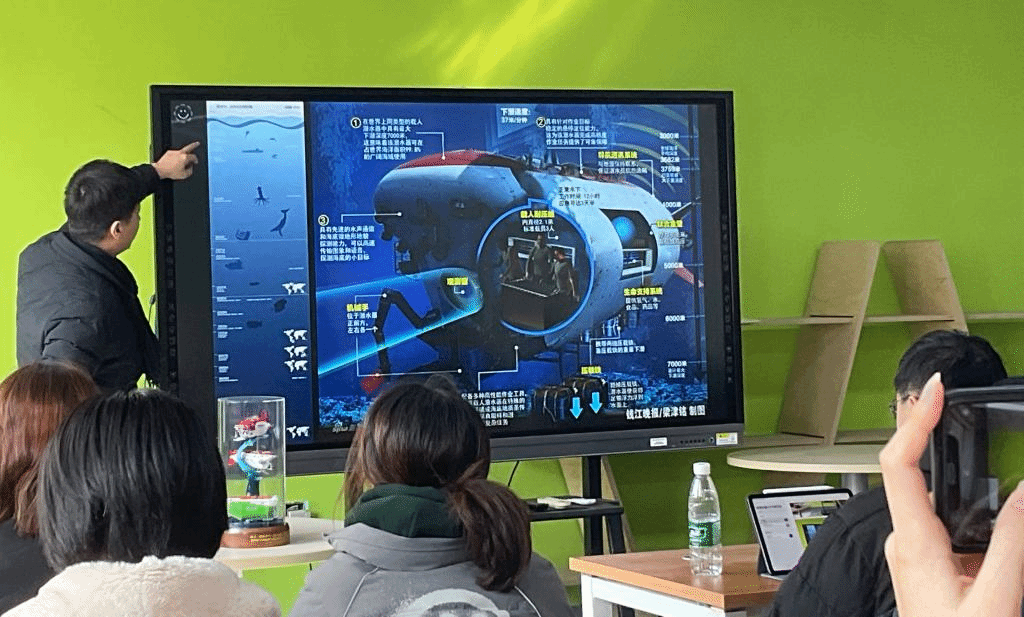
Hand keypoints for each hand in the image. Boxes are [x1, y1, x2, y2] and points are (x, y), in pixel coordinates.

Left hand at [153, 141, 199, 179]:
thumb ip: (190, 170)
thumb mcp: (184, 175)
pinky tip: (174, 162)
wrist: (160, 170)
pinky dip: (175, 157)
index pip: (193, 157)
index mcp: (185, 158)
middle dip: (194, 145)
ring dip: (182, 156)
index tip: (195, 162)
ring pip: (181, 152)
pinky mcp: (168, 152)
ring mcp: (173, 151)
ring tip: (181, 162)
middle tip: (197, 143)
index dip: (196, 160)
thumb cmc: (171, 172)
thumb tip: (190, 167)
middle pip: (189, 147)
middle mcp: (179, 153)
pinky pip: (174, 154)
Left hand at [881, 372, 1023, 616]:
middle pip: (907, 469)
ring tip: (951, 415)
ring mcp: (913, 550)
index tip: (933, 391)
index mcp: (913, 544)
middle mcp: (904, 542)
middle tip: (942, 391)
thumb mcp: (998, 597)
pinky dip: (953, 487)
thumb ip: (1011, 541)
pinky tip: (969, 476)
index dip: (913, 422)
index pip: (899, 466)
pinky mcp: (927, 560)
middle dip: (924, 425)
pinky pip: (937, 513)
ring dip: (937, 454)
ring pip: (924, 490)